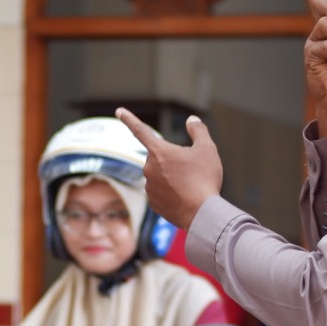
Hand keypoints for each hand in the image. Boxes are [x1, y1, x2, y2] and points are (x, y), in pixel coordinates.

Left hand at [115, 109, 223, 229]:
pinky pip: (161, 192)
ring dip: (172, 177)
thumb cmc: (204, 178)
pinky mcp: (153, 203)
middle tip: (191, 170)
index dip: (129, 119)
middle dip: (172, 160)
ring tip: (190, 186)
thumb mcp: (207, 149)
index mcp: (159, 152)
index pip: (141, 130)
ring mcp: (149, 187)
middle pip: (159, 157)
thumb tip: (191, 120)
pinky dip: (172, 193)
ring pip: (160, 175)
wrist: (202, 214)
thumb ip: (198, 130)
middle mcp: (149, 168)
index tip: (119, 111)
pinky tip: (185, 198)